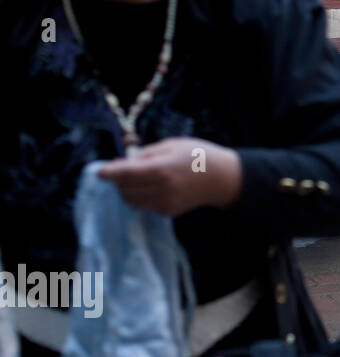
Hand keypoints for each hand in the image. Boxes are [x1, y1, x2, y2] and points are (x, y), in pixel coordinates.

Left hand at [98, 137, 242, 217]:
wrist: (223, 178)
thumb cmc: (198, 154)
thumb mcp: (172, 145)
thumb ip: (145, 154)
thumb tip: (122, 164)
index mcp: (161, 169)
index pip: (125, 173)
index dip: (108, 172)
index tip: (99, 171)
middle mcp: (161, 189)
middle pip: (125, 189)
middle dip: (118, 180)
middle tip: (123, 169)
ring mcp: (164, 203)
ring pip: (132, 200)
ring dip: (127, 190)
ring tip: (137, 178)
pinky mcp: (168, 212)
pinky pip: (145, 205)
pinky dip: (141, 196)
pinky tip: (153, 187)